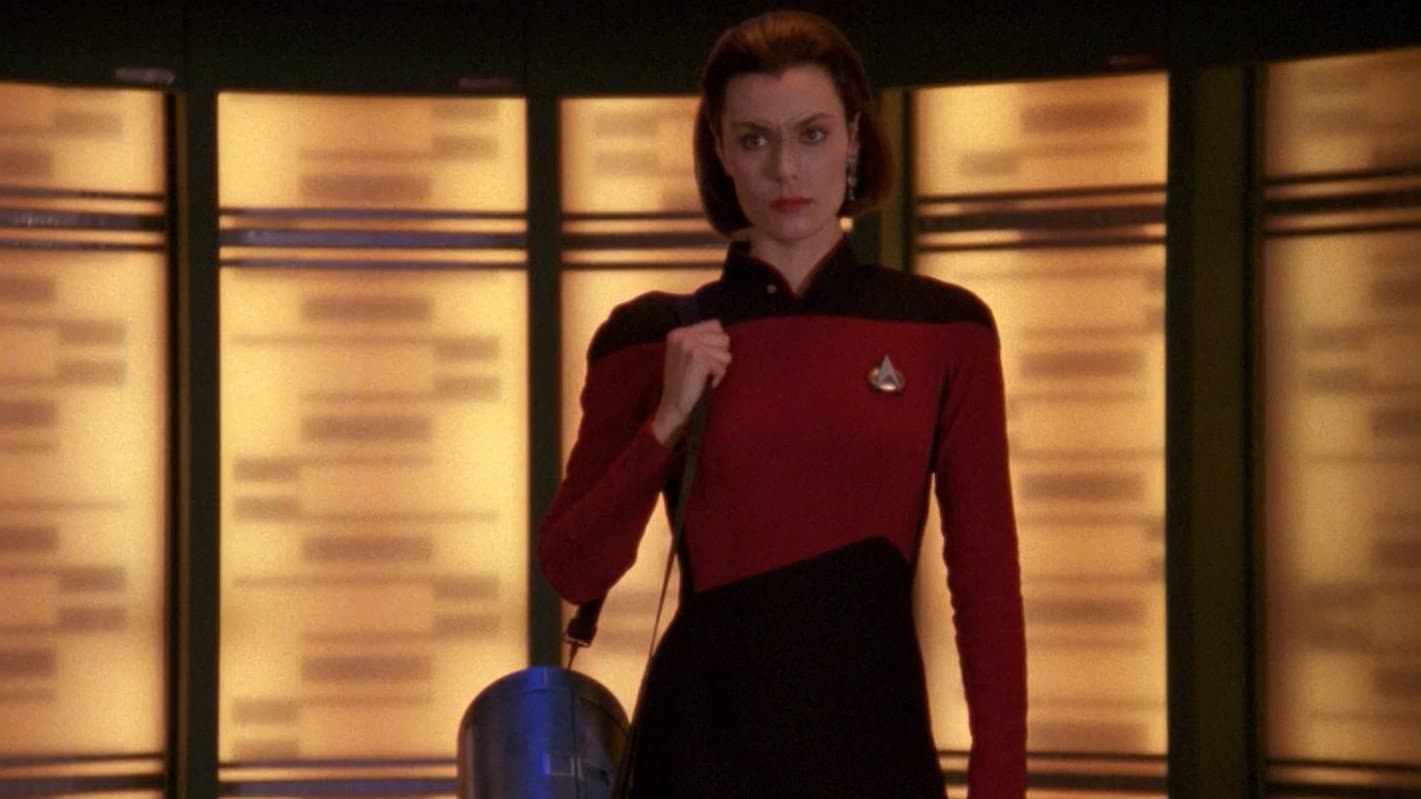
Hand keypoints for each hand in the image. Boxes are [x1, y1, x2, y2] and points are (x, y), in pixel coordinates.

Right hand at [651, 320, 730, 444]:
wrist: (672, 406)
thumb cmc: (683, 383)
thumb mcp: (686, 354)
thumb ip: (701, 341)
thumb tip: (725, 337)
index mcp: (678, 332)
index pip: (716, 325)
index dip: (717, 345)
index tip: (704, 360)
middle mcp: (683, 335)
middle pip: (724, 339)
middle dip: (719, 357)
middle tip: (703, 370)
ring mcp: (690, 344)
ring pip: (726, 354)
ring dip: (719, 369)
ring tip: (702, 376)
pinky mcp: (699, 357)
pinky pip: (722, 368)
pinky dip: (716, 379)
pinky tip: (702, 384)